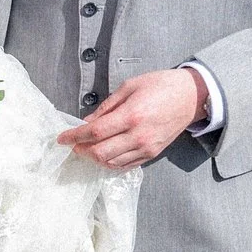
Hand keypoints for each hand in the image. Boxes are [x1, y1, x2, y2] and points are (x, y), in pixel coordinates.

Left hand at [56, 69, 205, 169]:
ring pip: (111, 162)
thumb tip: (88, 122)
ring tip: (87, 148)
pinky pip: (125, 165)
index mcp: (131, 115)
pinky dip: (110, 162)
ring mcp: (146, 148)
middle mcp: (138, 136)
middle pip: (100, 152)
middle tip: (74, 143)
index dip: (75, 136)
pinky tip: (104, 154)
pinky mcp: (152, 154)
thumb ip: (107, 107)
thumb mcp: (130, 87)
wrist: (190, 97)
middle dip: (82, 149)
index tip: (62, 138)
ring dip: (94, 157)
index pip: (95, 132)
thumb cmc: (160, 86)